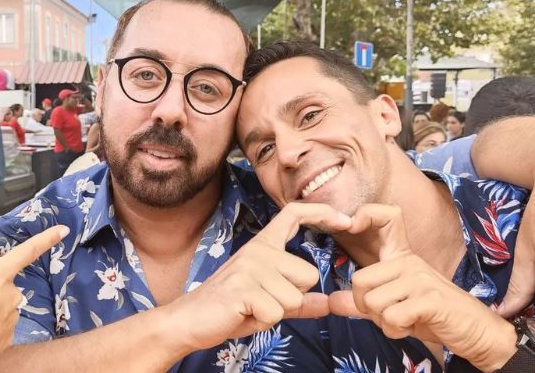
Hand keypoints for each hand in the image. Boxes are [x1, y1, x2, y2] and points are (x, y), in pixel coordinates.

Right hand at [165, 202, 352, 351]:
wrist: (189, 320)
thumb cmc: (229, 309)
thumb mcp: (268, 301)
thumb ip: (298, 301)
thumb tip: (326, 303)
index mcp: (263, 246)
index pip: (293, 215)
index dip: (320, 212)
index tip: (344, 219)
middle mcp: (258, 250)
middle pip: (308, 275)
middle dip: (292, 299)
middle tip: (262, 302)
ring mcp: (250, 267)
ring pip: (294, 298)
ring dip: (276, 312)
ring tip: (251, 308)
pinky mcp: (243, 287)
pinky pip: (277, 312)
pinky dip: (263, 321)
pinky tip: (244, 314)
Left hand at [329, 205, 517, 371]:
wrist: (476, 332)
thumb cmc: (433, 317)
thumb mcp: (393, 308)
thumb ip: (362, 304)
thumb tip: (331, 301)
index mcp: (402, 257)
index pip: (388, 217)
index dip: (367, 213)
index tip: (352, 224)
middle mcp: (410, 262)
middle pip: (359, 280)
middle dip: (365, 307)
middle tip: (388, 314)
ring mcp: (421, 278)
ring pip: (372, 303)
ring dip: (383, 322)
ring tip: (404, 321)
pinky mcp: (430, 299)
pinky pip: (391, 317)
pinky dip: (396, 331)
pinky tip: (412, 327)